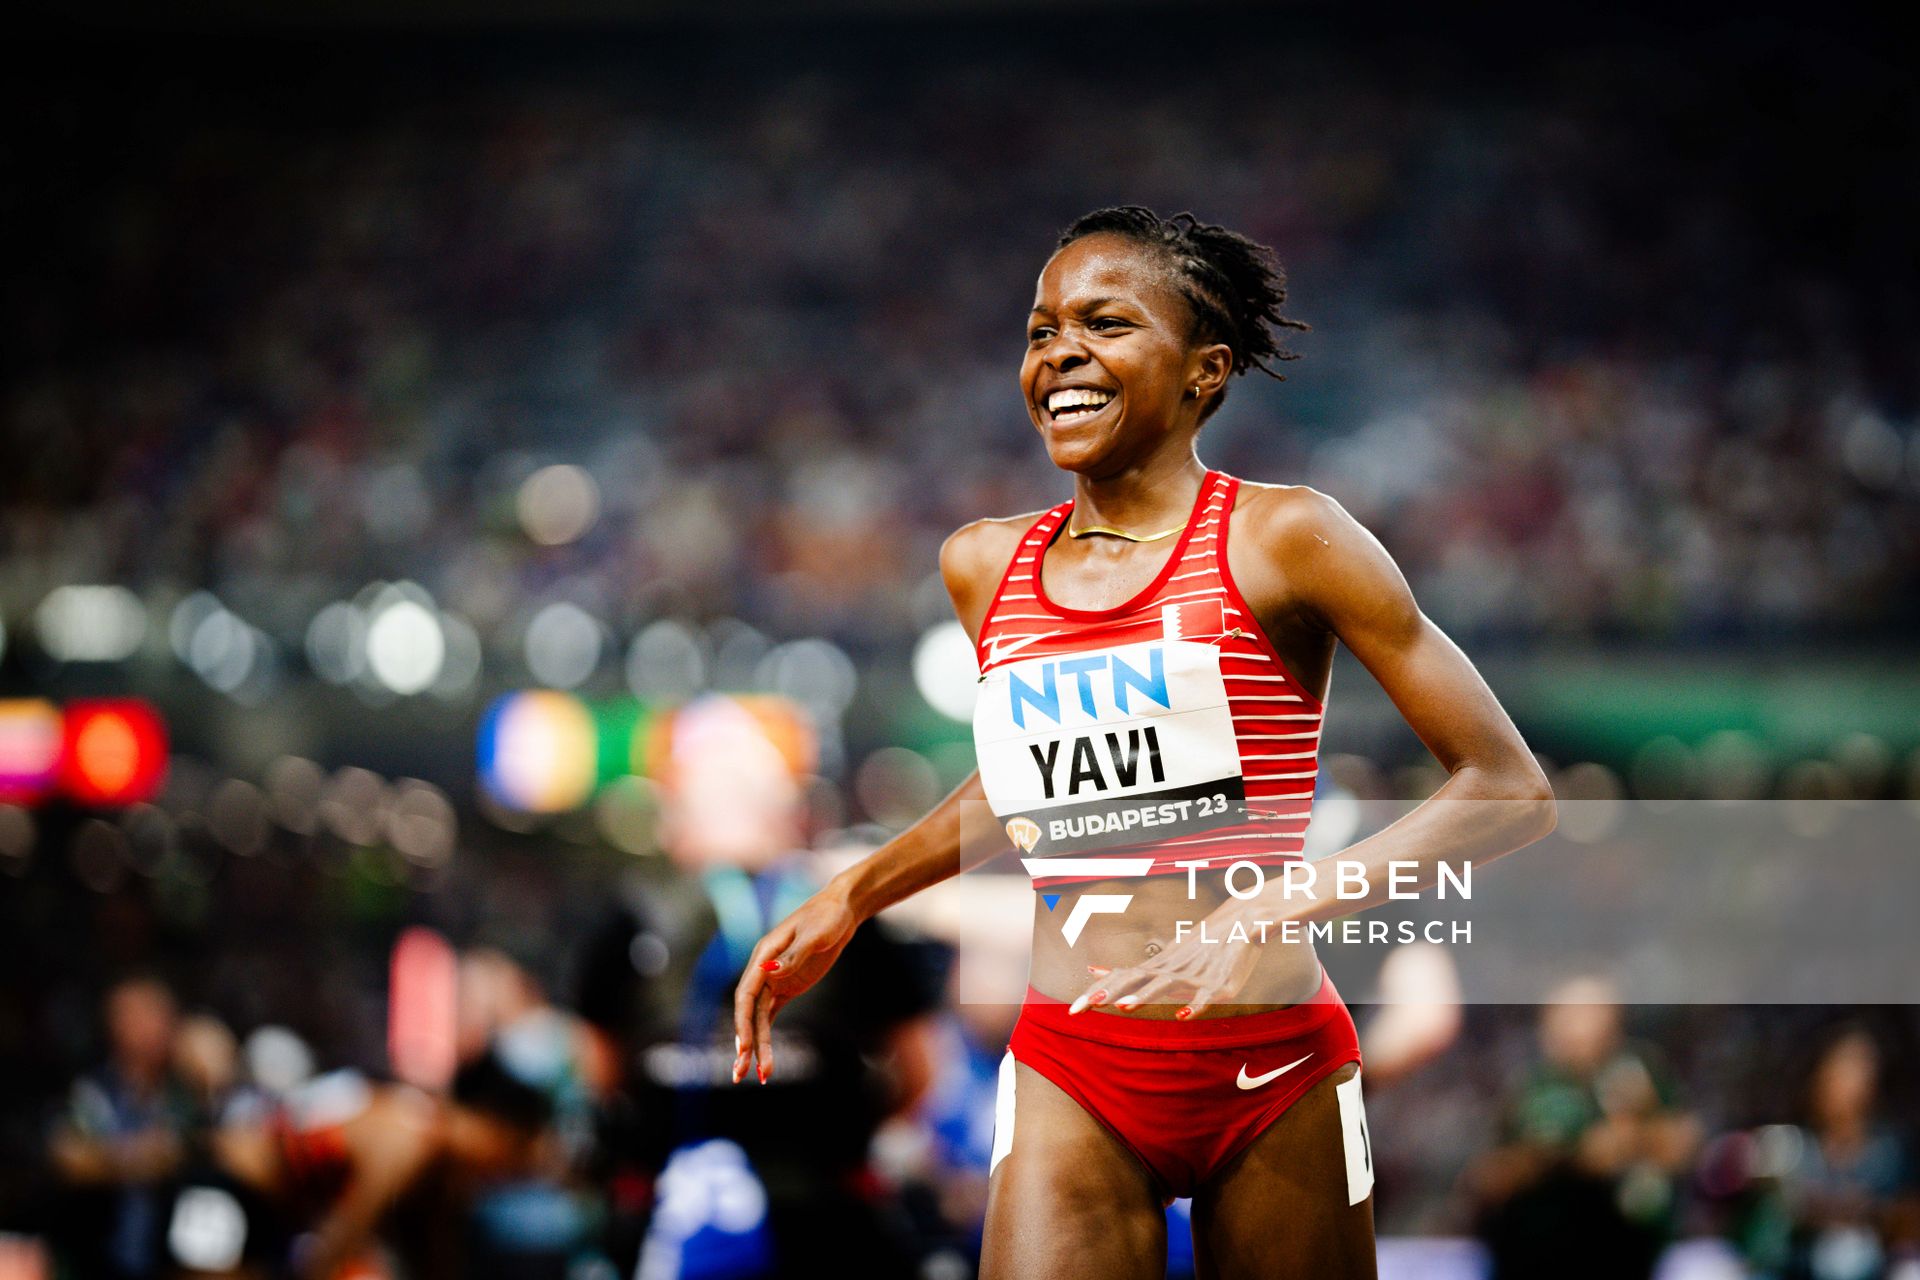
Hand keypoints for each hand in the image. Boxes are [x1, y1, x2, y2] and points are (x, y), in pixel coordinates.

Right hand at [731, 883, 860, 1082]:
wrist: (841, 910)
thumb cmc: (827, 916)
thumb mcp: (815, 935)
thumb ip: (793, 956)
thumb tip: (769, 972)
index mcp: (764, 955)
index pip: (746, 994)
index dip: (743, 1022)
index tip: (744, 1047)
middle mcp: (763, 970)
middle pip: (748, 1012)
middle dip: (745, 1043)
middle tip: (739, 1073)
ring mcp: (774, 980)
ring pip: (759, 1019)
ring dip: (756, 1047)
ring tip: (761, 1076)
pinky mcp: (786, 988)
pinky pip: (771, 1016)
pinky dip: (767, 1038)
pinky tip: (766, 1061)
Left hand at [1069, 915, 1261, 1019]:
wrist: (1244, 918)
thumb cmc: (1201, 943)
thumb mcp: (1162, 958)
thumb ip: (1129, 970)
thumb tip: (1091, 970)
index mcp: (1158, 966)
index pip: (1121, 978)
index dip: (1099, 993)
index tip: (1074, 1010)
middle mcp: (1171, 969)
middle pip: (1135, 980)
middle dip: (1110, 994)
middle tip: (1086, 1006)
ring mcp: (1195, 974)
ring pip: (1164, 985)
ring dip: (1144, 995)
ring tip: (1124, 1007)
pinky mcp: (1221, 983)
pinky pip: (1206, 995)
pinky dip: (1195, 1005)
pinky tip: (1182, 1016)